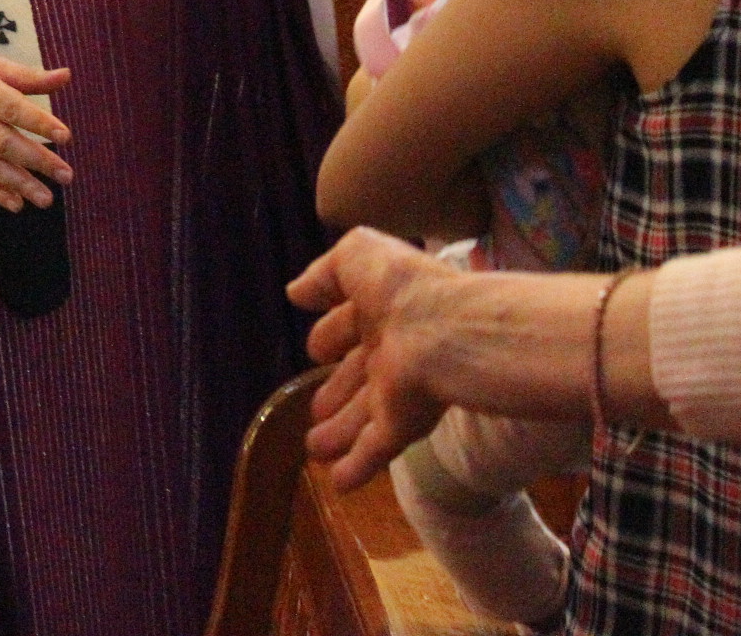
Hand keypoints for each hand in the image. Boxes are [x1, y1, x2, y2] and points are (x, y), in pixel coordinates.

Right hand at [0, 46, 72, 211]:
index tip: (65, 137)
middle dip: (37, 160)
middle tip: (66, 176)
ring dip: (18, 184)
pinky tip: (16, 204)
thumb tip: (66, 75)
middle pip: (3, 141)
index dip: (38, 122)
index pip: (12, 107)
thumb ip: (28, 76)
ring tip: (45, 199)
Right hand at [287, 227, 456, 488]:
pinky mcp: (403, 423)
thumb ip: (326, 272)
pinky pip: (376, 448)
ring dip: (339, 434)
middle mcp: (391, 350)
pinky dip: (357, 466)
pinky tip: (338, 484)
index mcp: (383, 309)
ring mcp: (398, 390)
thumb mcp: (359, 256)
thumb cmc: (402, 288)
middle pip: (357, 376)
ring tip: (314, 448)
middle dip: (335, 393)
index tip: (316, 350)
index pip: (352, 325)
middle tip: (315, 410)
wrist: (445, 332)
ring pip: (362, 417)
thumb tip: (295, 291)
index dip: (332, 335)